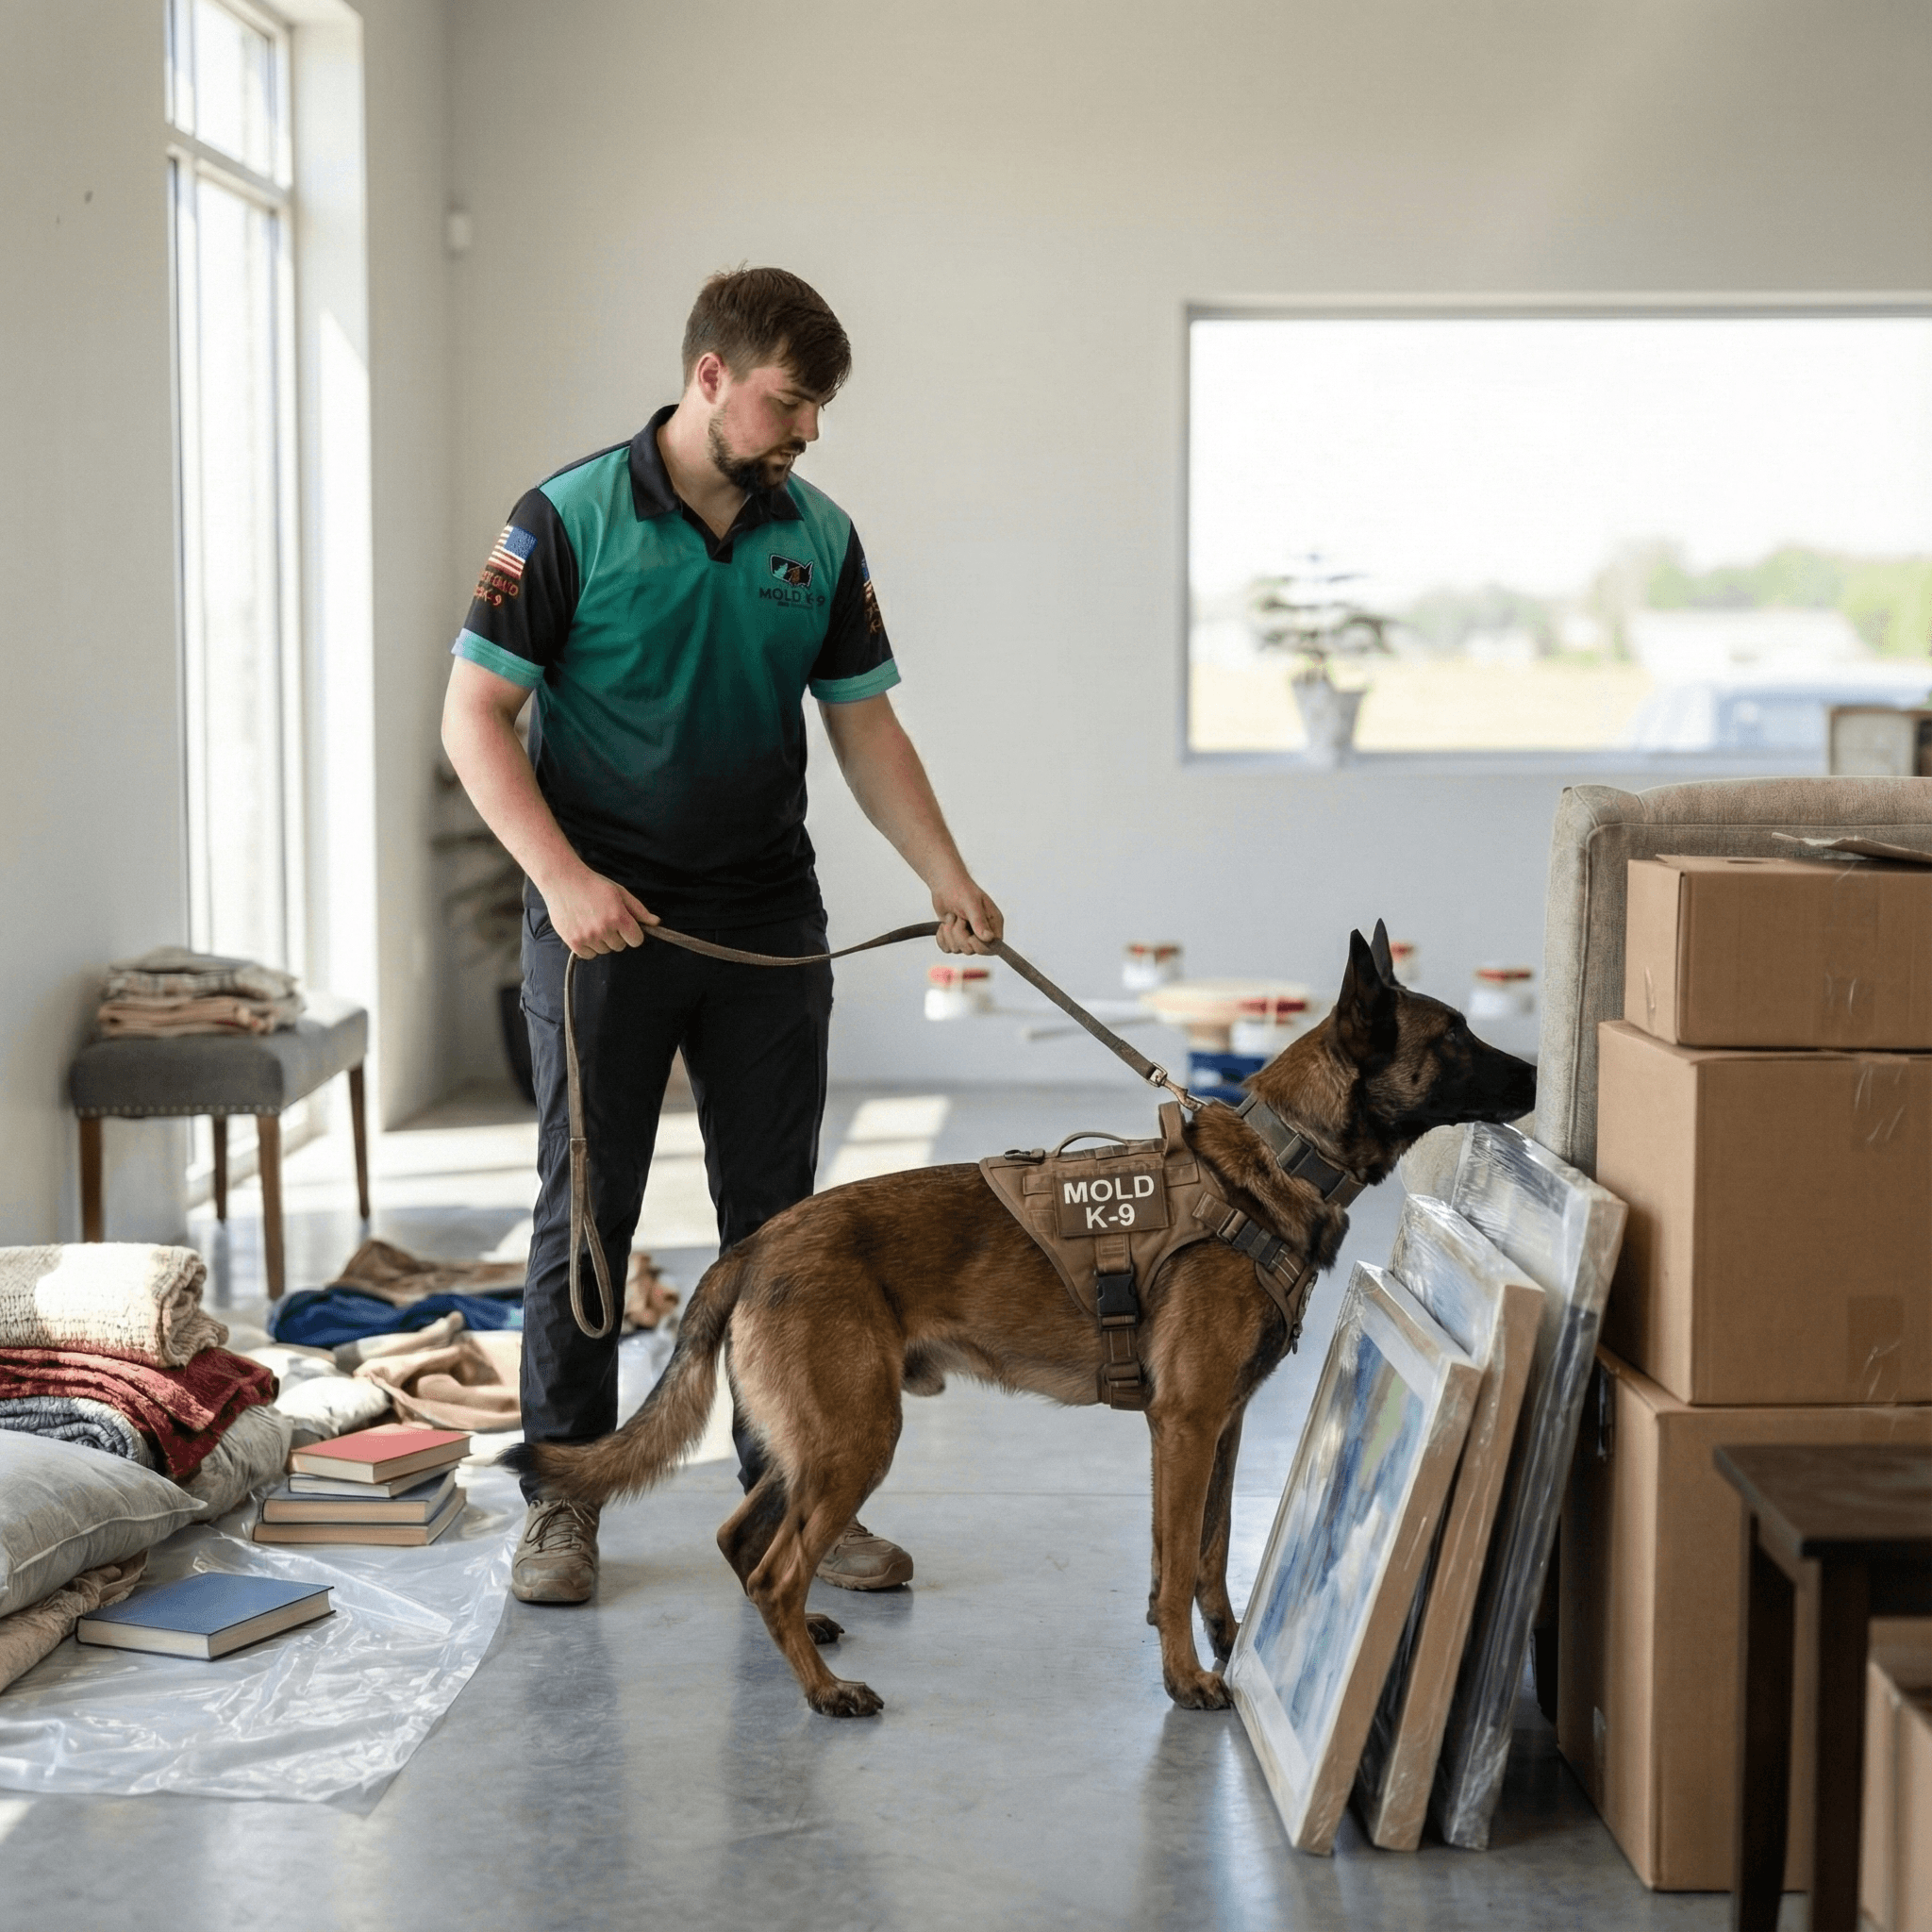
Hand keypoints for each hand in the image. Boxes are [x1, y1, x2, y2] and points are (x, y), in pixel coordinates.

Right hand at [542, 864, 657, 958]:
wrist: (563, 880)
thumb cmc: (593, 885)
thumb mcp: (620, 893)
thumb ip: (639, 910)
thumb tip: (656, 922)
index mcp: (618, 916)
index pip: (636, 940)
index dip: (633, 933)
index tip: (625, 926)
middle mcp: (604, 929)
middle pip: (620, 946)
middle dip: (616, 935)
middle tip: (604, 919)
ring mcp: (588, 936)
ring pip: (604, 951)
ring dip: (602, 941)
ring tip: (592, 921)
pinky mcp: (573, 941)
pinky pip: (589, 955)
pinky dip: (588, 947)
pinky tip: (584, 930)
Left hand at [931, 877, 1002, 955]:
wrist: (944, 885)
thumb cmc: (962, 890)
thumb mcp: (971, 904)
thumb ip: (979, 921)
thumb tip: (988, 938)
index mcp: (993, 924)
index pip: (992, 948)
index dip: (980, 946)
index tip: (970, 936)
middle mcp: (982, 933)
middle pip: (971, 950)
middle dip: (959, 935)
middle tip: (957, 918)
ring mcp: (967, 936)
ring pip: (957, 949)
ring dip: (949, 932)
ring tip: (950, 916)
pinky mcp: (954, 938)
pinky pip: (946, 948)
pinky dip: (941, 938)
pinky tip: (942, 925)